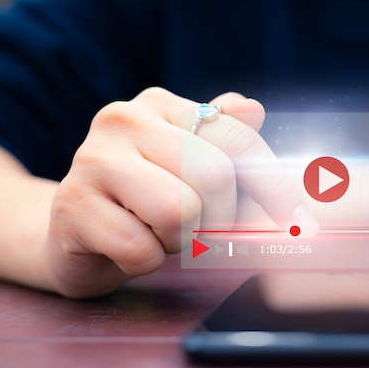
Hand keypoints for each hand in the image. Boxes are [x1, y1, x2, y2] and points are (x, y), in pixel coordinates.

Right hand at [42, 87, 315, 297]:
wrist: (74, 233)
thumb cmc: (146, 202)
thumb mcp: (192, 170)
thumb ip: (227, 144)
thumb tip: (256, 110)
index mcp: (162, 105)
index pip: (238, 139)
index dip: (275, 186)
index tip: (297, 221)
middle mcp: (125, 120)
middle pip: (215, 177)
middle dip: (220, 220)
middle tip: (200, 231)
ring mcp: (92, 160)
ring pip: (180, 212)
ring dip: (182, 240)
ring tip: (159, 234)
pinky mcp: (72, 206)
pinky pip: (141, 249)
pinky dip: (147, 262)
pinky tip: (128, 248)